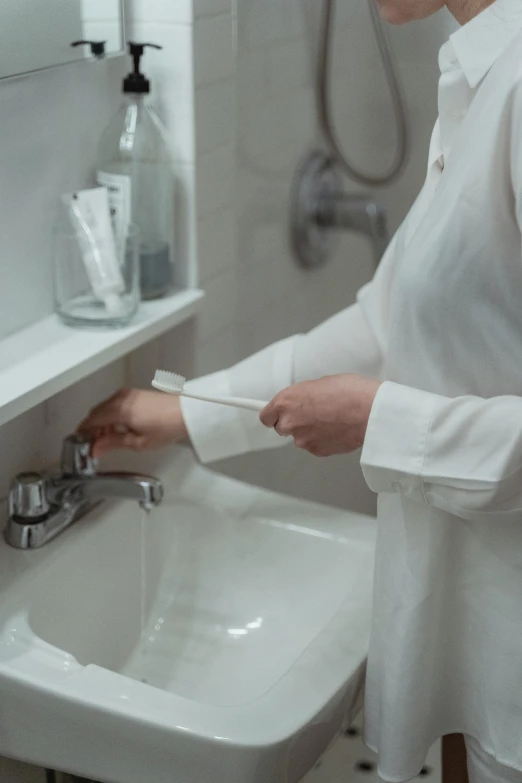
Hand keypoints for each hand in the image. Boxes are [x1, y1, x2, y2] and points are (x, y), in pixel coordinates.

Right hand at [78, 389, 187, 456]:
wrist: (187, 413)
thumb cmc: (167, 426)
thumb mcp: (138, 442)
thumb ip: (113, 443)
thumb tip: (97, 448)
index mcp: (119, 409)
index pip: (92, 420)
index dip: (85, 433)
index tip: (83, 443)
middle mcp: (121, 398)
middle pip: (97, 412)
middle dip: (92, 428)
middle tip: (95, 444)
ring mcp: (128, 394)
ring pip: (105, 407)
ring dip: (102, 422)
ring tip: (108, 439)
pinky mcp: (136, 394)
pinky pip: (115, 404)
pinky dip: (112, 415)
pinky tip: (119, 428)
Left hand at [259, 374, 380, 456]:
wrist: (369, 411)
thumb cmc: (350, 392)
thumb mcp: (320, 383)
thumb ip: (304, 396)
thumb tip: (304, 402)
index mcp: (286, 401)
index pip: (265, 415)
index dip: (272, 415)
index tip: (274, 415)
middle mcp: (289, 422)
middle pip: (281, 428)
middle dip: (293, 422)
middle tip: (311, 414)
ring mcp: (302, 439)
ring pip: (300, 437)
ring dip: (309, 431)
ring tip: (330, 420)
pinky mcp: (316, 451)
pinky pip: (314, 445)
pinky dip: (322, 440)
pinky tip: (336, 429)